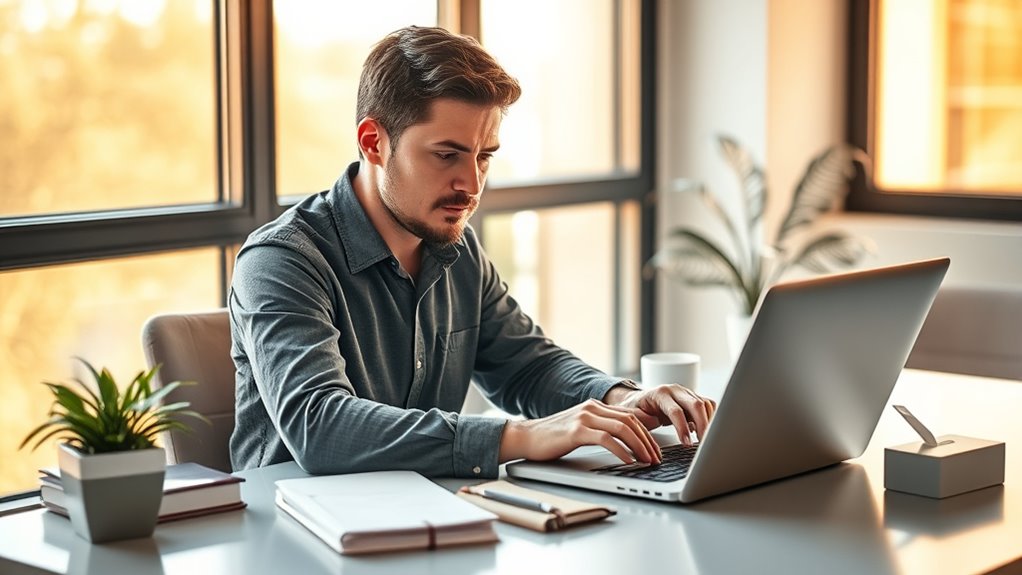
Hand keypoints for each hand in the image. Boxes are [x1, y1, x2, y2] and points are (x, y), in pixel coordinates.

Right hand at [498, 399, 662, 464]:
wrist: (526, 437)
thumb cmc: (552, 438)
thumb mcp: (580, 429)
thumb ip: (600, 429)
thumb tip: (624, 442)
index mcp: (595, 406)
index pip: (630, 416)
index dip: (646, 433)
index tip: (655, 450)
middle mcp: (592, 408)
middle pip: (630, 421)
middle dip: (648, 441)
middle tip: (657, 458)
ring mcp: (584, 417)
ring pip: (623, 428)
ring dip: (640, 446)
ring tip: (648, 461)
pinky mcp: (577, 431)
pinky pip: (607, 439)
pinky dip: (622, 451)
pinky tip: (629, 461)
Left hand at [604, 384, 716, 446]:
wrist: (641, 399)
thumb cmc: (637, 407)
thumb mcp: (633, 414)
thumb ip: (642, 419)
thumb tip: (654, 422)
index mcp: (661, 394)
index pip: (676, 411)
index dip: (683, 428)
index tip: (687, 444)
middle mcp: (676, 390)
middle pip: (696, 405)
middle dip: (703, 425)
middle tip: (704, 444)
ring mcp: (687, 393)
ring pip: (705, 405)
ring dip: (708, 423)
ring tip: (705, 440)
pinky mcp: (694, 398)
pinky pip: (708, 405)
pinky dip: (711, 417)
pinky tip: (705, 430)